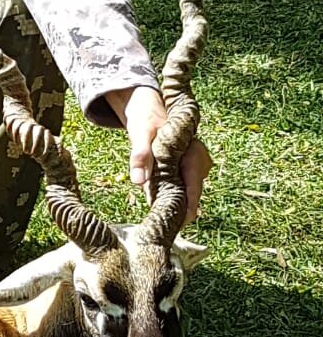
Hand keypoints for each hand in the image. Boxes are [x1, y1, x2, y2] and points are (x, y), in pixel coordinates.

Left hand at [104, 85, 212, 223]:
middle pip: (193, 190)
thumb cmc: (147, 121)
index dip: (190, 204)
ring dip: (176, 200)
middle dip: (181, 207)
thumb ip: (140, 157)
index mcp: (192, 150)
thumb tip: (138, 181)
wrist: (149, 110)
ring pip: (187, 189)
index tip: (184, 222)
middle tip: (170, 226)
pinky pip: (183, 184)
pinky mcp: (188, 168)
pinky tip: (160, 201)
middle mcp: (199, 159)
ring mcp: (195, 164)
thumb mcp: (140, 134)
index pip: (195, 183)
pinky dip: (173, 193)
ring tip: (164, 216)